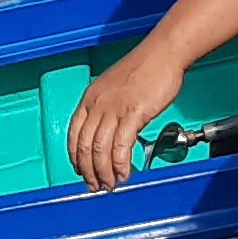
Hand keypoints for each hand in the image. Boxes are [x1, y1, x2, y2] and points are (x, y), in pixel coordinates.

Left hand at [69, 48, 184, 192]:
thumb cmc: (145, 68)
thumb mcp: (115, 88)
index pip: (74, 135)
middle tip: (96, 185)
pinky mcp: (133, 113)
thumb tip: (109, 133)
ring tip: (111, 184)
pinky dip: (121, 164)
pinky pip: (121, 146)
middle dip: (89, 171)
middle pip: (85, 146)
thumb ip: (108, 109)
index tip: (82, 171)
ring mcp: (114, 108)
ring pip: (100, 150)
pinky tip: (125, 172)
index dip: (76, 158)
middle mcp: (98, 104)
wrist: (163, 54)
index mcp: (91, 98)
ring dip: (105, 172)